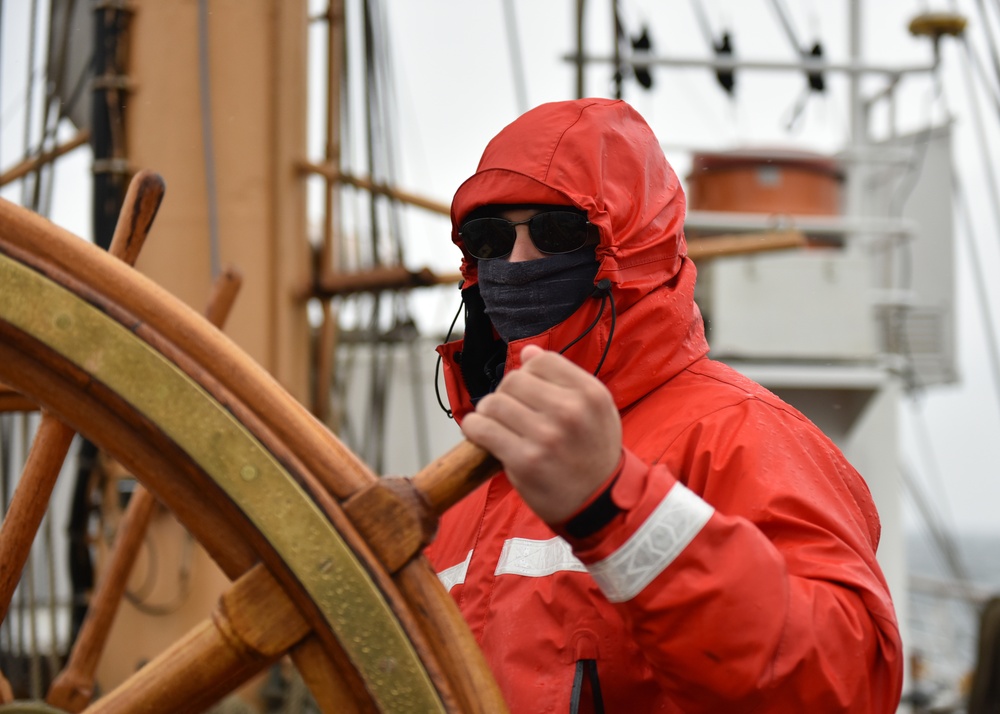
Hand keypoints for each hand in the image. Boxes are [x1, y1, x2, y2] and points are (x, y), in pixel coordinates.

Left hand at [461, 344, 622, 522]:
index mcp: (589, 394)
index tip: (527, 391)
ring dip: (488, 412)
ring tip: (496, 424)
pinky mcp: (524, 461)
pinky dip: (474, 428)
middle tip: (510, 412)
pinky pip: (483, 429)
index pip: (540, 361)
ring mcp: (546, 437)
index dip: (527, 373)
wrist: (599, 503)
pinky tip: (481, 433)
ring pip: (494, 402)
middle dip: (505, 393)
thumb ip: (565, 379)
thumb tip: (528, 352)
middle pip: (513, 380)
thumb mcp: (596, 410)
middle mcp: (570, 411)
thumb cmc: (594, 454)